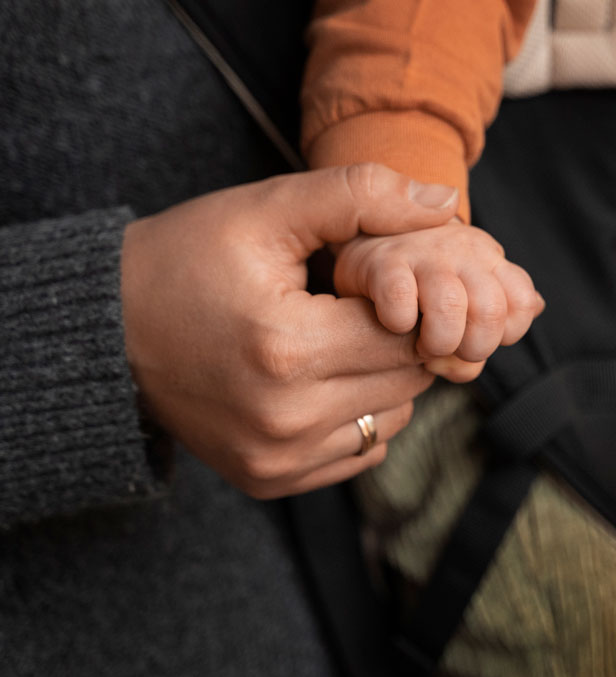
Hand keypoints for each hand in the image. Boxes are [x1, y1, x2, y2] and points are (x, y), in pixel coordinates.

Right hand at [121, 164, 458, 497]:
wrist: (108, 330)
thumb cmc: (187, 260)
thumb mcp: (268, 209)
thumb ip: (362, 196)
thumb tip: (446, 204)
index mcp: (288, 350)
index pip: (409, 333)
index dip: (408, 300)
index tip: (377, 280)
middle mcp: (286, 421)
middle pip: (407, 378)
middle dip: (398, 336)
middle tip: (359, 306)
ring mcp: (276, 460)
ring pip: (392, 416)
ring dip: (382, 376)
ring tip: (335, 339)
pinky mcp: (268, 480)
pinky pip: (359, 449)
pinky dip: (358, 412)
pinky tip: (321, 378)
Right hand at [333, 219, 543, 380]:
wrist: (361, 231)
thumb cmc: (416, 277)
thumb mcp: (463, 288)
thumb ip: (494, 314)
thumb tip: (523, 319)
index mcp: (488, 258)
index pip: (522, 303)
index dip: (503, 334)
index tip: (473, 336)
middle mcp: (462, 250)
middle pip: (491, 312)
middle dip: (470, 348)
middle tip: (445, 348)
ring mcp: (422, 253)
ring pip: (451, 308)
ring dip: (436, 343)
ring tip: (419, 346)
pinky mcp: (380, 263)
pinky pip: (401, 305)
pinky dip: (399, 327)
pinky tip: (391, 324)